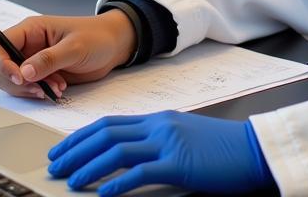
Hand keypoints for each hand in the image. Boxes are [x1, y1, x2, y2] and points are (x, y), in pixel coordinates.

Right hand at [0, 11, 136, 100]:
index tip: (19, 78)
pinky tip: (58, 89)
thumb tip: (23, 73)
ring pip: (11, 82)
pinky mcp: (40, 75)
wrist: (113, 46)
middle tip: (39, 88)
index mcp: (30, 30)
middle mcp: (26, 45)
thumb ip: (49, 59)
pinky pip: (27, 89)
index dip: (1, 64)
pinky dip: (38, 93)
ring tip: (55, 87)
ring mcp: (31, 61)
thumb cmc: (96, 36)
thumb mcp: (75, 47)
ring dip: (29, 90)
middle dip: (15, 83)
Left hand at [47, 110, 273, 194]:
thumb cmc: (219, 149)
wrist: (251, 149)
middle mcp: (159, 125)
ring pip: (117, 150)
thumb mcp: (182, 137)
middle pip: (106, 133)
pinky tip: (103, 194)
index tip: (62, 151)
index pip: (110, 123)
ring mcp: (168, 142)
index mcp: (158, 118)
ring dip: (89, 166)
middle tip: (56, 166)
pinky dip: (118, 183)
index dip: (81, 137)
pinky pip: (140, 172)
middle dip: (76, 150)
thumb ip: (156, 142)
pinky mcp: (178, 162)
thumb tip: (125, 159)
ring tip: (72, 181)